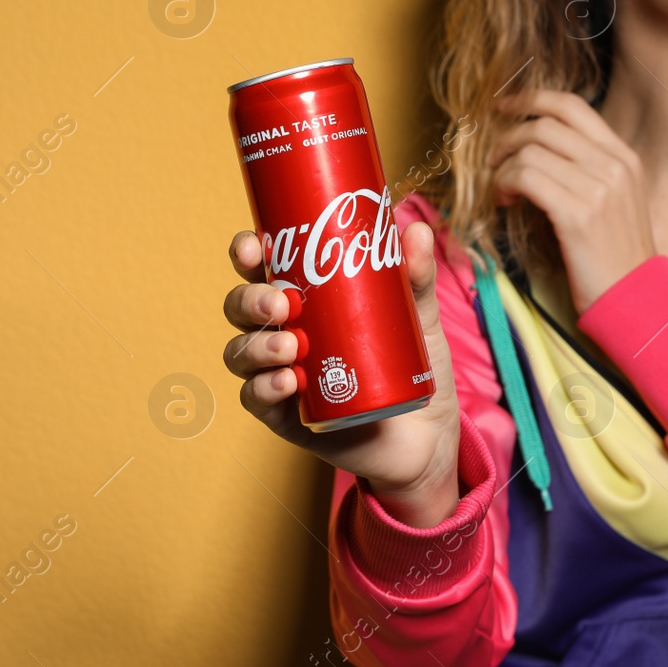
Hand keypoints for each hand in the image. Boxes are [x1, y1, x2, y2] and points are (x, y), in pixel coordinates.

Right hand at [221, 221, 463, 527]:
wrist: (427, 435)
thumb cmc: (412, 366)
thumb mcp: (418, 317)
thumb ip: (415, 277)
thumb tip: (416, 231)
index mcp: (304, 299)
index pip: (261, 268)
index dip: (246, 253)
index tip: (252, 247)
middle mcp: (283, 332)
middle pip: (242, 308)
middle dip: (250, 300)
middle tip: (281, 303)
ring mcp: (280, 374)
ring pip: (240, 353)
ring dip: (257, 345)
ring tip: (291, 347)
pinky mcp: (286, 416)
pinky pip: (255, 399)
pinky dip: (263, 388)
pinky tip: (286, 382)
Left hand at [491, 88, 656, 313]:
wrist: (635, 298)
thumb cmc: (615, 255)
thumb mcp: (614, 200)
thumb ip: (587, 168)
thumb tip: (538, 149)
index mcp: (624, 156)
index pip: (572, 105)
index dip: (532, 99)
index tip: (505, 106)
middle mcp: (614, 165)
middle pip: (545, 124)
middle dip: (508, 137)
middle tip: (493, 160)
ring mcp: (599, 189)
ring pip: (531, 151)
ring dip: (503, 168)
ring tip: (500, 189)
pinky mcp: (578, 215)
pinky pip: (526, 178)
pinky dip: (505, 184)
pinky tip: (504, 201)